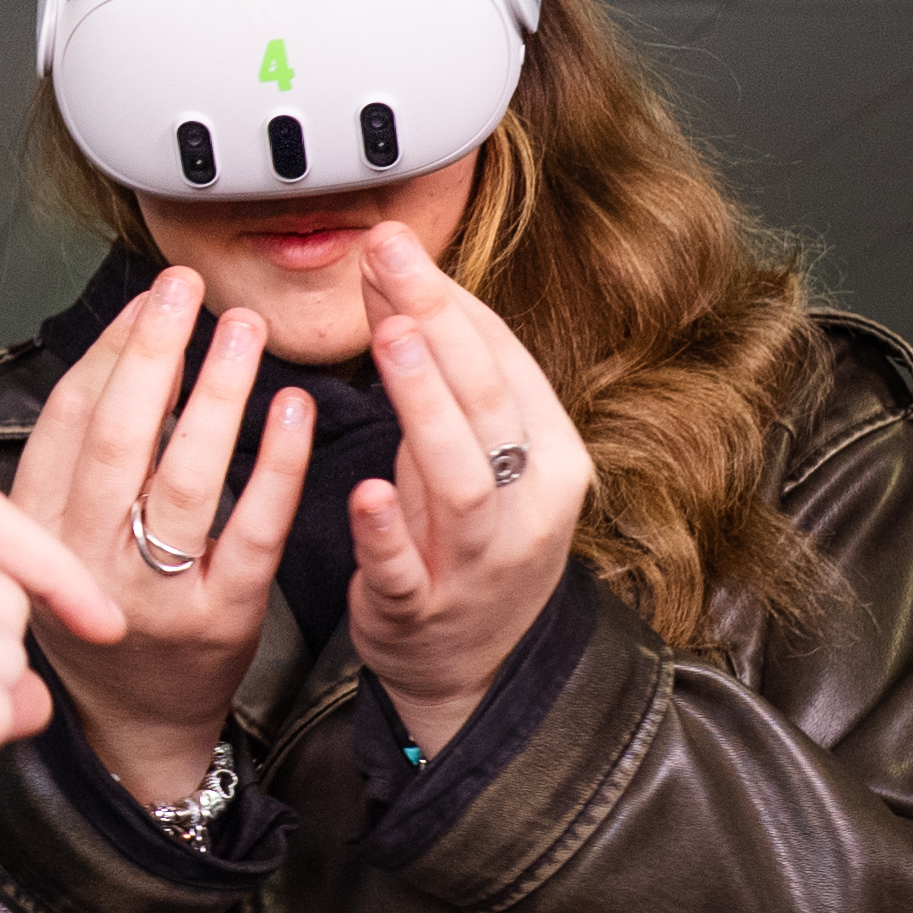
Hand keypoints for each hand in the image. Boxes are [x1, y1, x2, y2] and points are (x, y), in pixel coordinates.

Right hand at [5, 265, 312, 806]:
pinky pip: (251, 529)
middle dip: (153, 352)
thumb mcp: (57, 539)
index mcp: (36, 531)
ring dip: (216, 392)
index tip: (146, 299)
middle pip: (116, 437)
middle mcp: (85, 561)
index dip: (108, 351)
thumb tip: (132, 345)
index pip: (67, 420)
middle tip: (185, 289)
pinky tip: (293, 411)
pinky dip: (275, 463)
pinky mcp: (219, 621)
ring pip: (182, 477)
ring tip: (243, 330)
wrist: (134, 727)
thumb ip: (81, 457)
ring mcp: (152, 594)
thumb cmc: (102, 613)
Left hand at [346, 224, 589, 757]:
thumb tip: (390, 272)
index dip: (448, 300)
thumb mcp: (461, 449)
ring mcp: (480, 562)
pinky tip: (362, 492)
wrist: (471, 669)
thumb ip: (430, 370)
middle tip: (389, 259)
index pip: (503, 362)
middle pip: (486, 402)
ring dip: (425, 406)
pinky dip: (387, 530)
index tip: (395, 244)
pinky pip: (408, 568)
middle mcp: (528, 504)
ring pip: (461, 478)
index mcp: (550, 454)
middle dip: (436, 324)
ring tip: (389, 342)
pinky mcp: (425, 609)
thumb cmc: (461, 536)